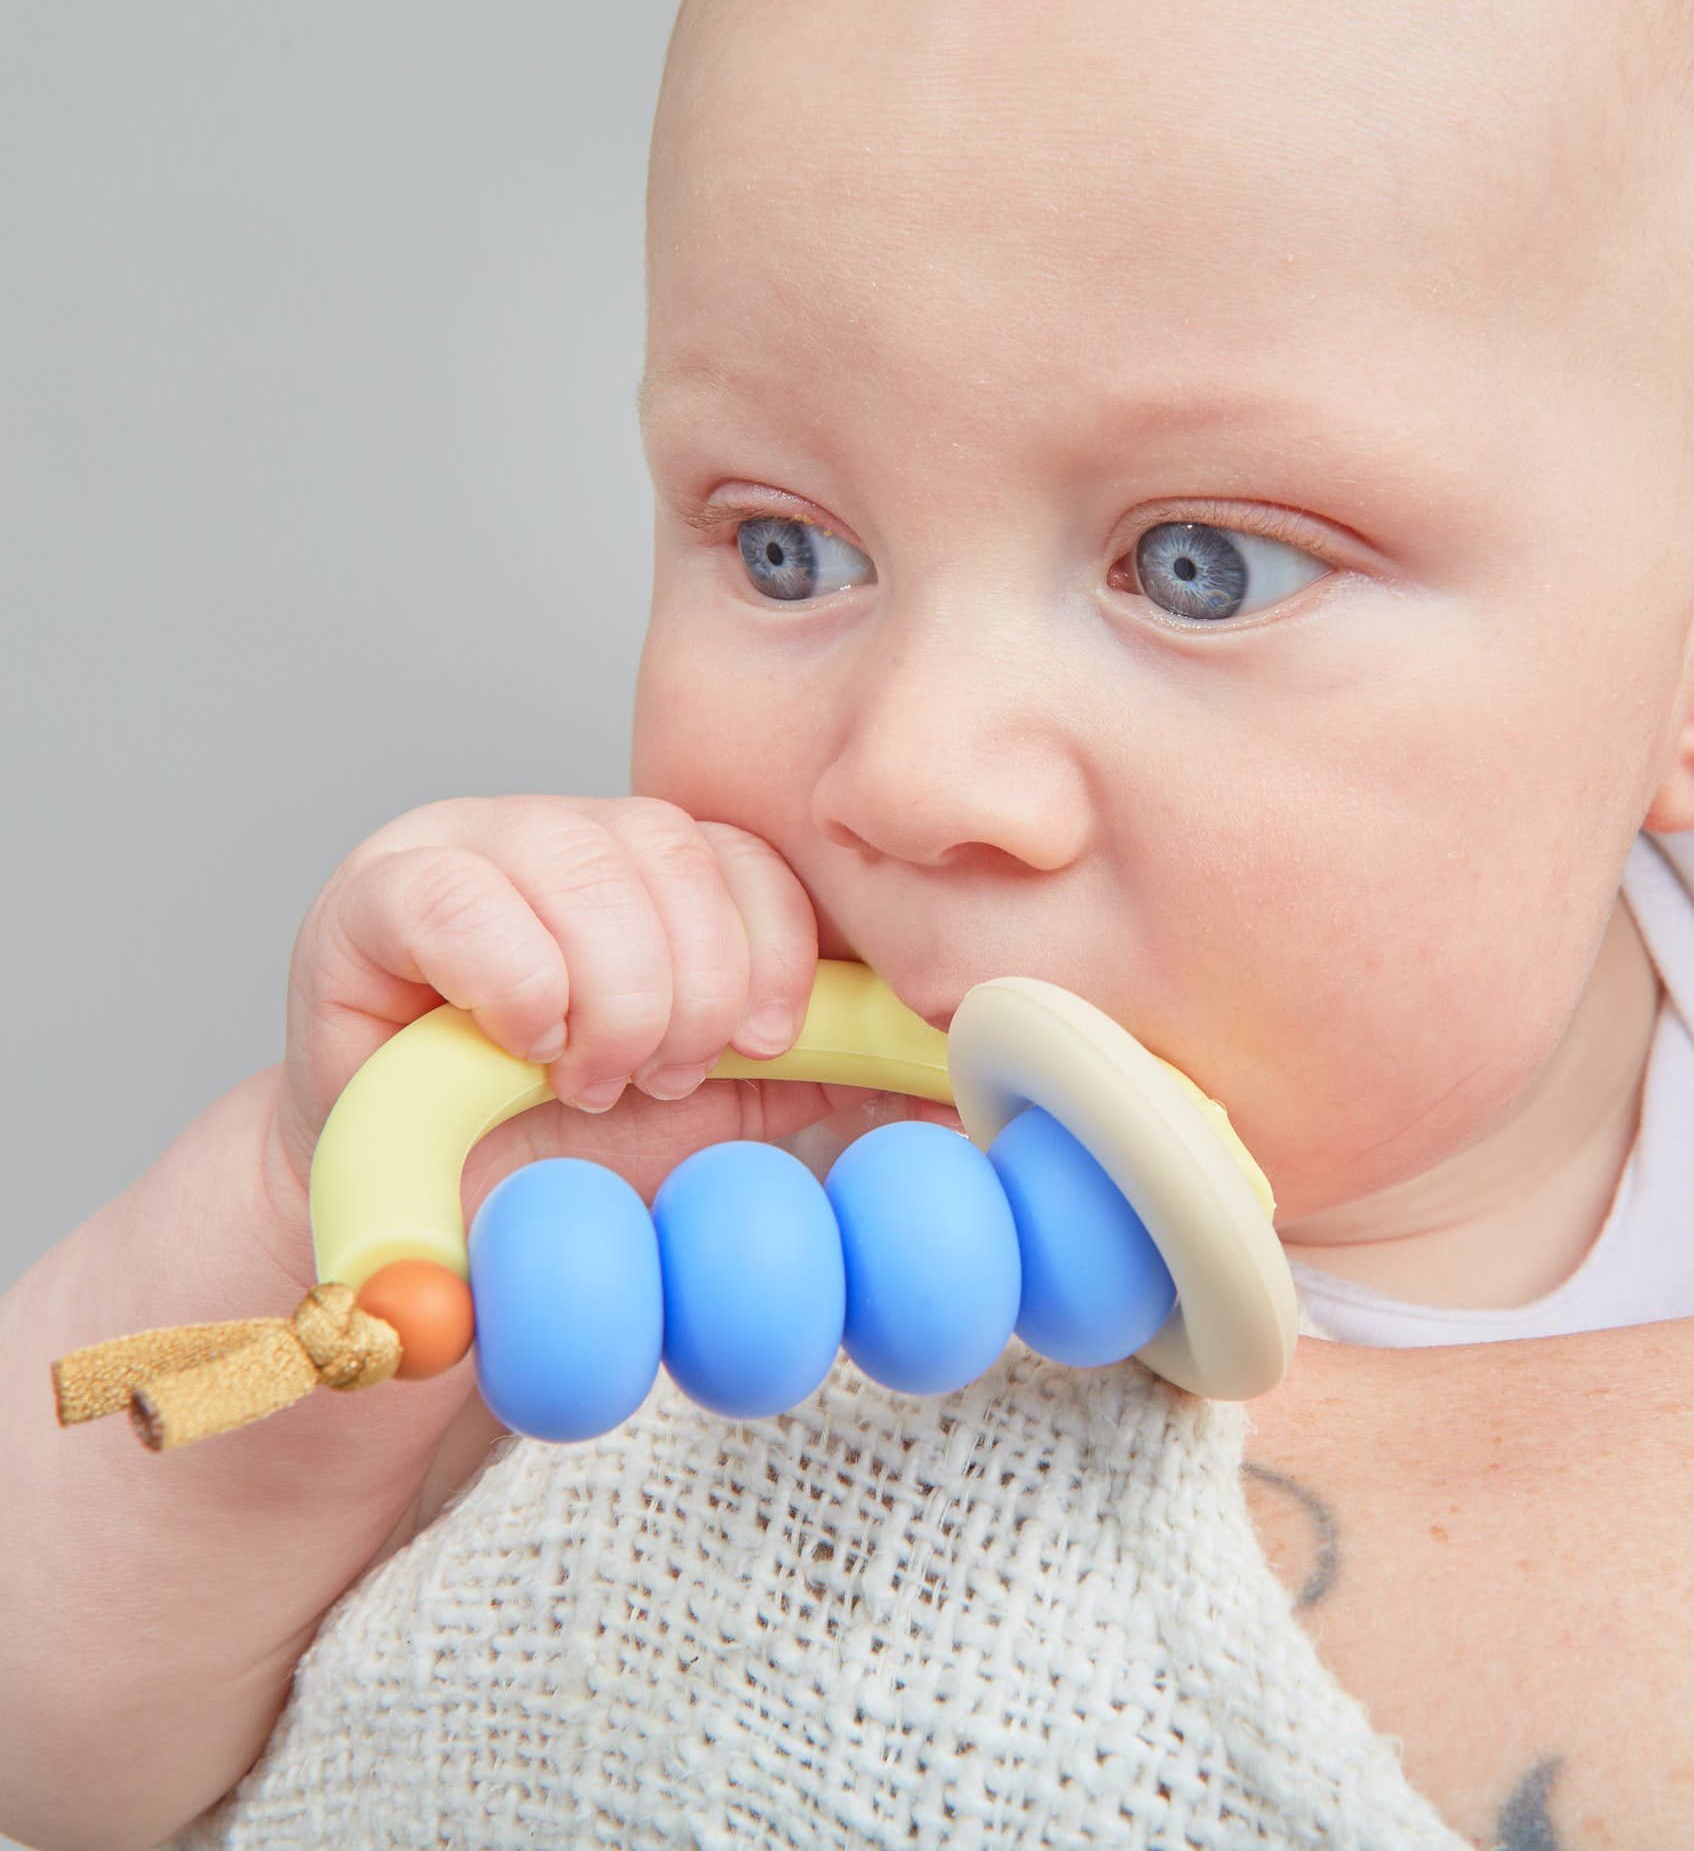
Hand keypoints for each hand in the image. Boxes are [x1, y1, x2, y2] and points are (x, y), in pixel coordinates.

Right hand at [261, 795, 872, 1277]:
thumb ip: (817, 1071)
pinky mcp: (375, 894)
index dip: (776, 952)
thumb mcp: (716, 1108)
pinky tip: (525, 1044)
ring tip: (588, 1077)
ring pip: (584, 865)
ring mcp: (463, 847)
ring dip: (611, 1000)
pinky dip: (520, 986)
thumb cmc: (563, 1153)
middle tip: (659, 1075)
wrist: (437, 1224)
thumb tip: (954, 1076)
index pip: (745, 854)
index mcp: (650, 867)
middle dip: (692, 992)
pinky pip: (465, 900)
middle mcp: (561, 834)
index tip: (764, 1044)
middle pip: (672, 850)